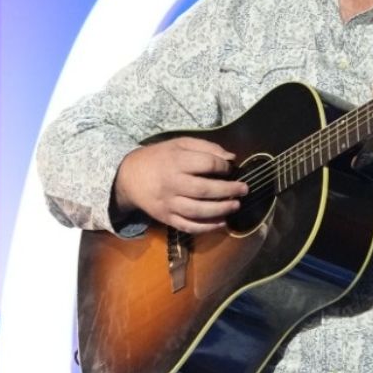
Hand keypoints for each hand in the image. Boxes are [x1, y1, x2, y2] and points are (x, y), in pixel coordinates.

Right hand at [112, 137, 247, 233]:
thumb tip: (232, 157)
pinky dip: (206, 228)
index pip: (206, 164)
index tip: (230, 168)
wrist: (128, 176)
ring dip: (221, 210)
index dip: (223, 166)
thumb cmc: (159, 157)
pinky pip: (188, 226)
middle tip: (244, 189)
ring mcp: (168, 203)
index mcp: (176, 162)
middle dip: (228, 190)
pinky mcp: (166, 218)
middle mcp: (172, 184)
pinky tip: (221, 223)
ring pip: (198, 211)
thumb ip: (206, 147)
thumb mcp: (179, 144)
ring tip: (236, 205)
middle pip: (205, 190)